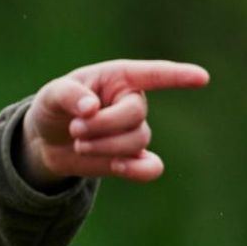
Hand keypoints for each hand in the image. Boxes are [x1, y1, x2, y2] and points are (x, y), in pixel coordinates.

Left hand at [18, 59, 209, 186]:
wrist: (45, 141)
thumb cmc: (53, 108)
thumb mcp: (52, 95)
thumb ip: (69, 96)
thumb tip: (91, 108)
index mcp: (119, 78)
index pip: (154, 74)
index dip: (178, 76)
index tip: (201, 78)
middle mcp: (132, 103)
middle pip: (135, 115)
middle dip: (102, 125)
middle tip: (75, 129)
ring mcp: (132, 132)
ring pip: (136, 141)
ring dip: (103, 146)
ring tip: (79, 142)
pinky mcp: (128, 159)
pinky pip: (148, 167)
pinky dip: (139, 171)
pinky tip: (120, 168)